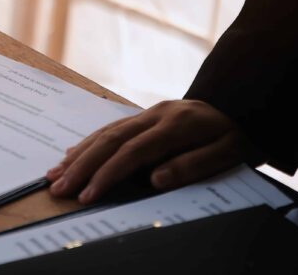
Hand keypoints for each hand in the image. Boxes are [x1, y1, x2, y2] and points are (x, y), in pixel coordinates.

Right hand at [47, 100, 257, 203]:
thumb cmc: (236, 135)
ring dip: (78, 155)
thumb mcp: (228, 153)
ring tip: (55, 174)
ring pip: (104, 132)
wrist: (241, 102)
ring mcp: (147, 113)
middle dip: (81, 166)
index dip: (107, 173)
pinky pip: (110, 128)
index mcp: (174, 125)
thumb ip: (192, 165)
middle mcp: (154, 115)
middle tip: (58, 187)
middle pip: (109, 140)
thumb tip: (155, 179)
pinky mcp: (143, 115)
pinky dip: (88, 143)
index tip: (88, 194)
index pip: (132, 152)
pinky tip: (72, 154)